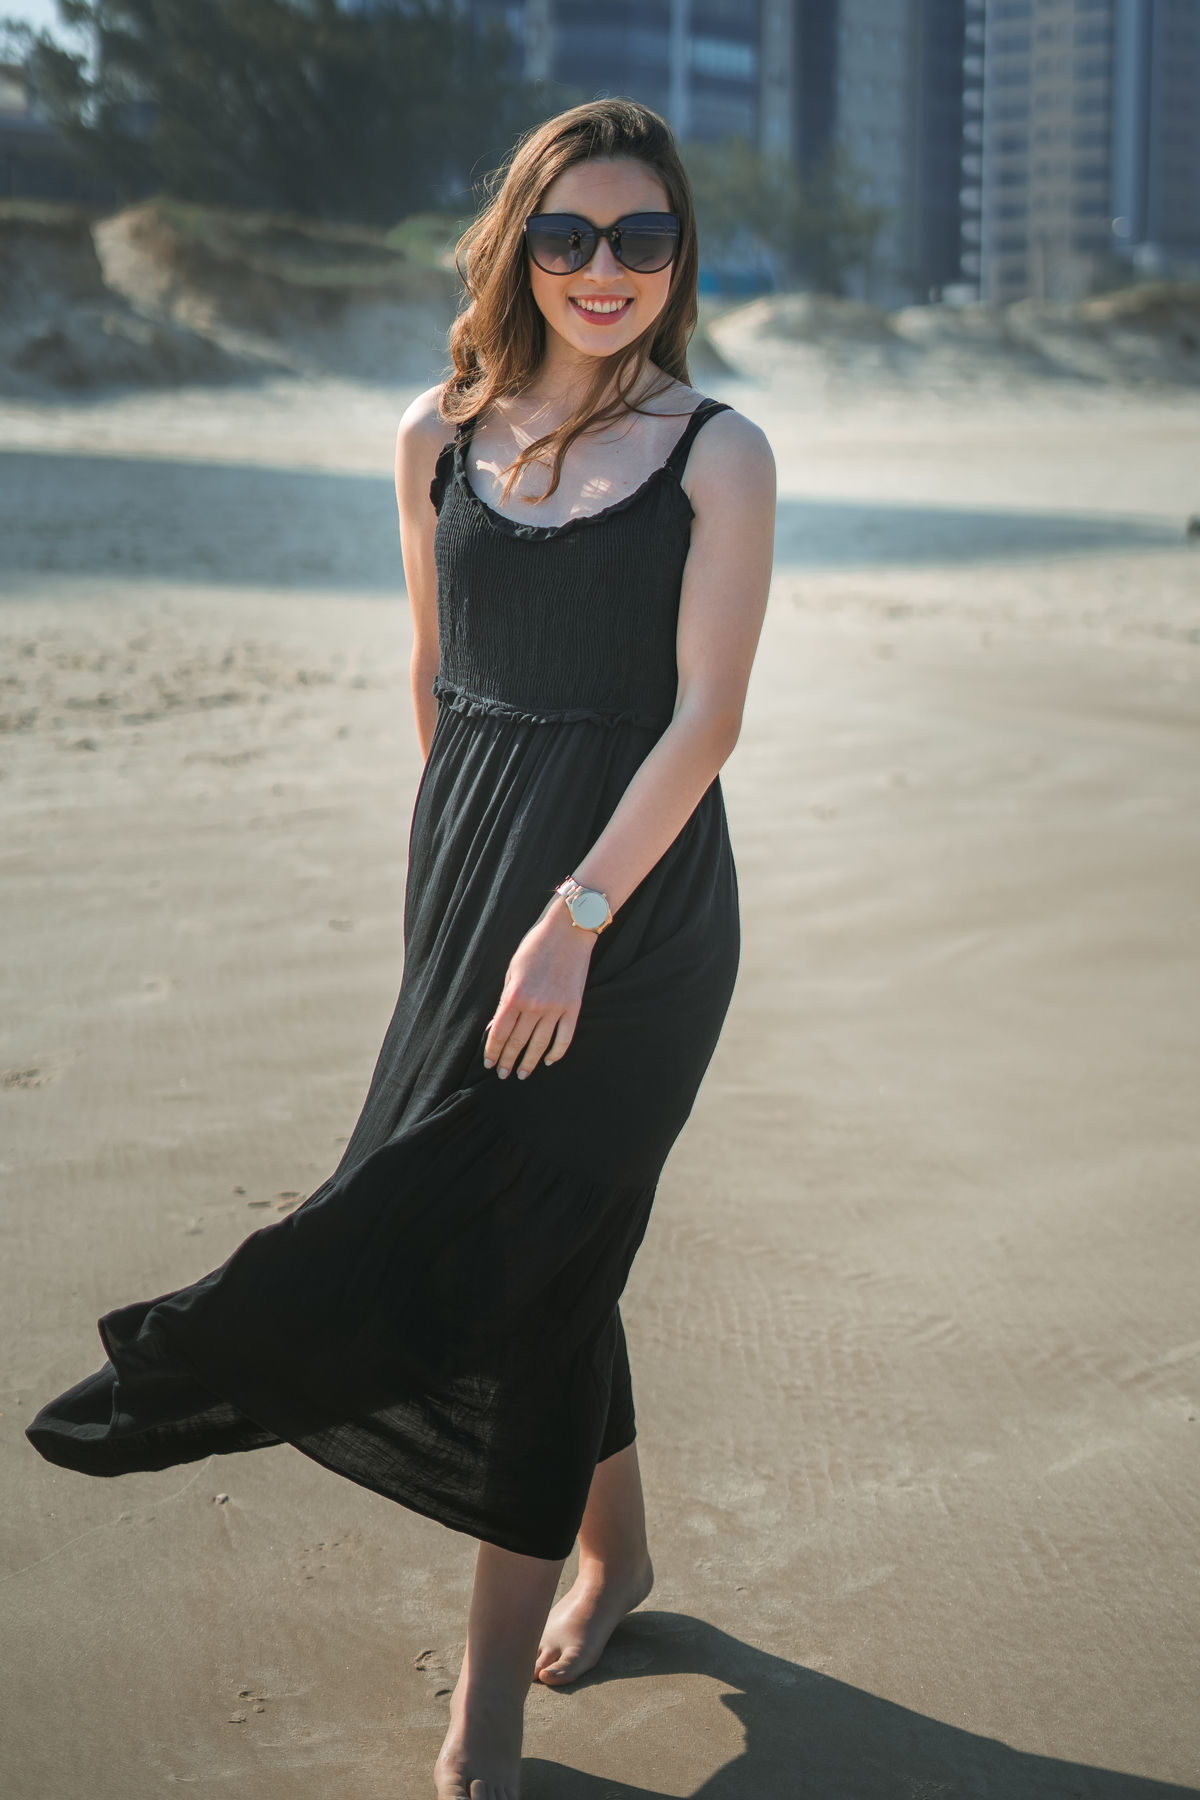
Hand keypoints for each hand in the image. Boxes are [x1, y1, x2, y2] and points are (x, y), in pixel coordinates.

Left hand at [484, 900, 595, 1079]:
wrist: (569, 930)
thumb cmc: (535, 946)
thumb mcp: (512, 971)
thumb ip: (504, 1001)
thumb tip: (497, 1027)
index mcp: (514, 995)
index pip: (499, 1033)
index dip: (493, 1051)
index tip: (489, 1064)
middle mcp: (534, 1005)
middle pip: (517, 1042)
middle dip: (507, 1061)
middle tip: (503, 1074)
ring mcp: (556, 1007)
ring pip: (540, 1045)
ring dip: (529, 1062)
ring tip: (522, 1074)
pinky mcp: (573, 1007)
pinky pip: (564, 1037)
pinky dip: (556, 1053)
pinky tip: (548, 1060)